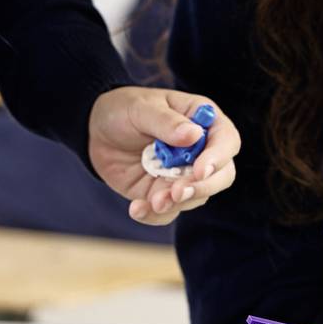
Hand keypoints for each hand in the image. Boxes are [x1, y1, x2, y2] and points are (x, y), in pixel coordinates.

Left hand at [88, 89, 240, 224]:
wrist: (96, 131)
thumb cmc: (123, 110)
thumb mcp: (140, 108)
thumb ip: (166, 121)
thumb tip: (194, 135)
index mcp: (203, 121)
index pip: (226, 140)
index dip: (218, 157)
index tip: (199, 170)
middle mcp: (200, 150)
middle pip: (222, 175)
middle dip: (202, 187)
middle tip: (177, 192)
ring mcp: (184, 174)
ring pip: (197, 197)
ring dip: (177, 203)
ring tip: (152, 201)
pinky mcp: (165, 193)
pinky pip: (169, 211)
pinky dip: (155, 215)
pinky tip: (137, 209)